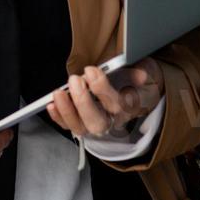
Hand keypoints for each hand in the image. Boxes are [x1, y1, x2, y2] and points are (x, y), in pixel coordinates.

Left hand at [47, 59, 163, 137]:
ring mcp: (98, 125)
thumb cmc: (139, 81)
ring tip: (59, 93)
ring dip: (67, 111)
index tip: (91, 71)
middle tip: (75, 80)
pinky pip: (70, 126)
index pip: (117, 105)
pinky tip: (52, 105)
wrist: (140, 94)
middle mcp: (114, 121)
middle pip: (97, 122)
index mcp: (131, 108)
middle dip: (83, 102)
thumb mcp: (148, 71)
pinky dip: (59, 118)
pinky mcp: (84, 124)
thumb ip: (143, 71)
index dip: (102, 89)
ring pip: (81, 128)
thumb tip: (140, 75)